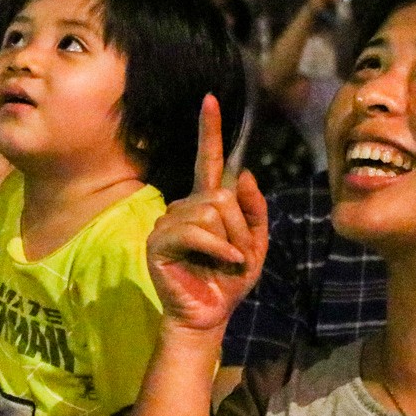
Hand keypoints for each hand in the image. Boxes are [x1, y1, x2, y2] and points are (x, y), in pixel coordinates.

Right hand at [146, 95, 268, 336]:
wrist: (210, 315)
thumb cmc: (230, 281)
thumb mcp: (255, 244)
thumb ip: (255, 209)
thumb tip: (246, 174)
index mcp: (206, 202)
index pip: (209, 160)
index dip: (209, 130)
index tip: (210, 100)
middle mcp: (184, 206)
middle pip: (221, 194)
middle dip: (239, 226)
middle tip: (238, 254)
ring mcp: (168, 222)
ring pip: (211, 211)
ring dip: (230, 241)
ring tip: (227, 262)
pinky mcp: (159, 241)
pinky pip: (197, 231)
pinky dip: (218, 248)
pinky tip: (223, 264)